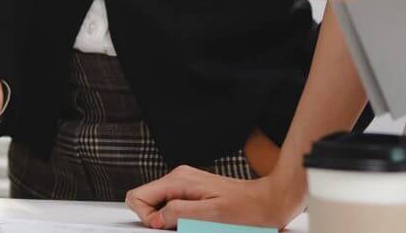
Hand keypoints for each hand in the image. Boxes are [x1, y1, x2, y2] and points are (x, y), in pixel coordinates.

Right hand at [127, 165, 304, 229]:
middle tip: (179, 228)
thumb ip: (178, 213)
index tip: (165, 227)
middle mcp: (178, 177)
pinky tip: (197, 222)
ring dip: (170, 220)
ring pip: (159, 205)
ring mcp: (185, 183)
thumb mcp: (210, 215)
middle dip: (157, 219)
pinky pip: (173, 206)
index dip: (146, 217)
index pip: (138, 195)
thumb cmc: (245, 209)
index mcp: (178, 180)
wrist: (267, 203)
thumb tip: (155, 218)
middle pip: (146, 200)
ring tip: (193, 225)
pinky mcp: (192, 191)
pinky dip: (180, 218)